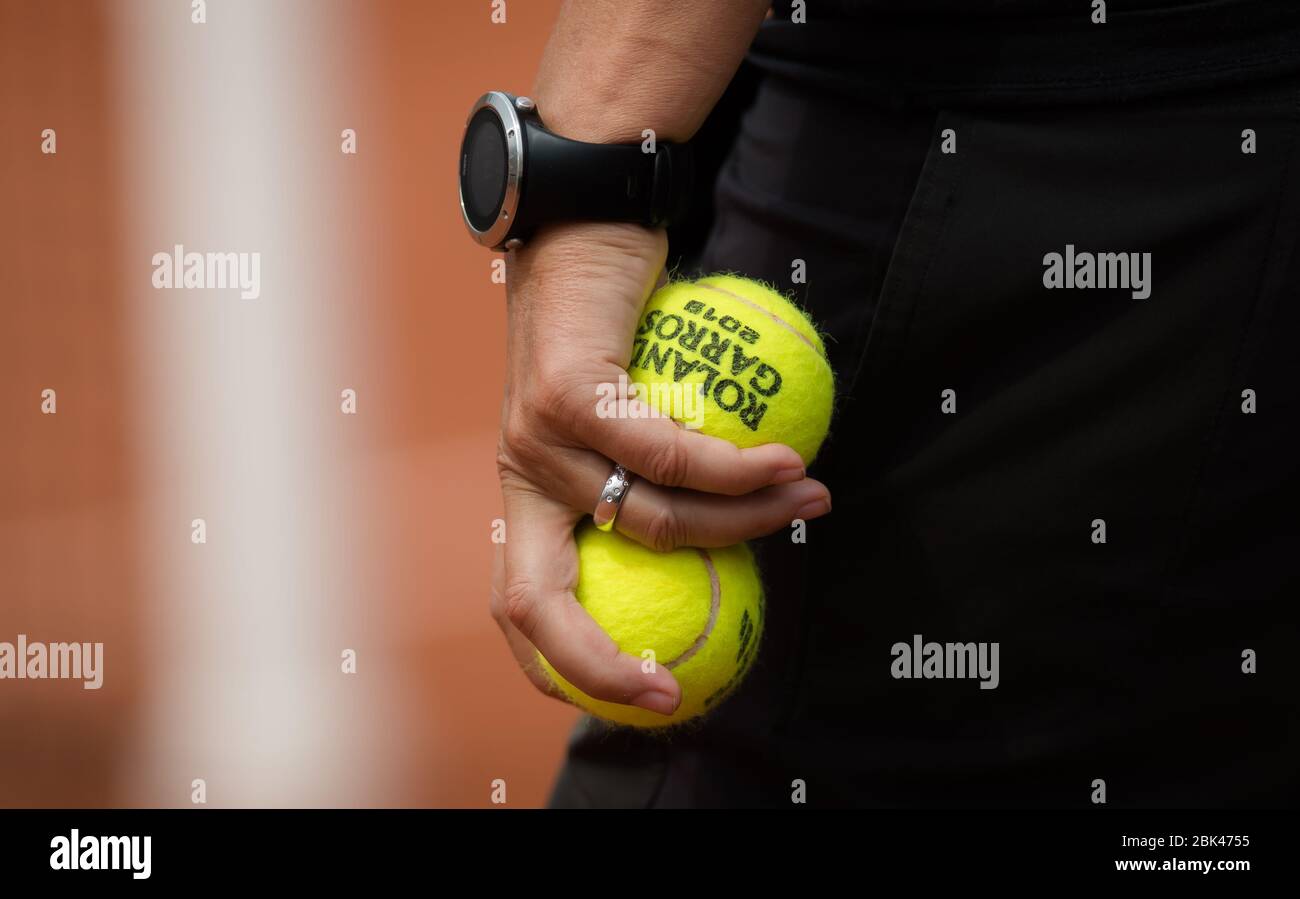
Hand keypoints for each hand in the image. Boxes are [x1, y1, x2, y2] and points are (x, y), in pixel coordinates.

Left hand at [491, 223, 830, 715]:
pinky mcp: (564, 393)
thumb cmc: (617, 320)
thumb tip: (743, 531)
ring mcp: (533, 436)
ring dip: (741, 524)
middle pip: (537, 603)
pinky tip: (784, 462)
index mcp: (527, 495)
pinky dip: (734, 469)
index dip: (562, 666)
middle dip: (601, 666)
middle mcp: (518, 475)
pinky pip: (667, 454)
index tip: (637, 691)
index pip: (520, 604)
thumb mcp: (628, 407)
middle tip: (683, 690)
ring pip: (646, 518)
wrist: (581, 218)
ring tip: (808, 500)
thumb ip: (659, 471)